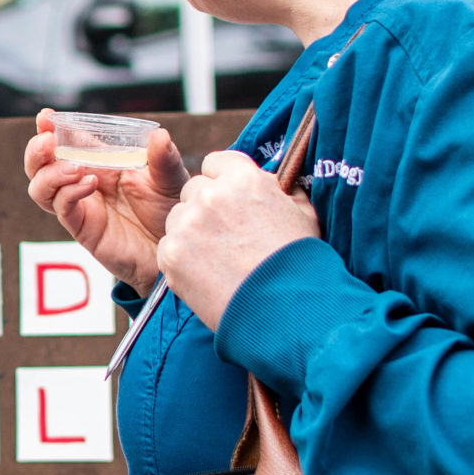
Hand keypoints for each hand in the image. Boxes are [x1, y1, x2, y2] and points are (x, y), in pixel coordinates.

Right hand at [23, 111, 186, 290]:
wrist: (173, 249)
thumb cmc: (169, 212)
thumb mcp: (171, 179)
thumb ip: (164, 158)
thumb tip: (159, 135)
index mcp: (101, 162)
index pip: (67, 141)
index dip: (50, 128)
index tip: (45, 118)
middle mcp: (84, 181)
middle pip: (41, 165)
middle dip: (36, 151)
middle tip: (47, 142)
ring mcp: (80, 205)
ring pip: (41, 188)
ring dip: (48, 174)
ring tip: (73, 168)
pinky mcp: (82, 227)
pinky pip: (61, 208)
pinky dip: (68, 193)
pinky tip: (88, 185)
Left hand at [156, 151, 319, 330]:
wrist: (286, 311)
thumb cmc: (300, 263)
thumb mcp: (303, 213)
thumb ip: (282, 189)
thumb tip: (273, 180)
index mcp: (243, 178)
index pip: (216, 162)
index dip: (223, 182)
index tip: (231, 202)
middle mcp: (210, 195)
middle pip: (193, 190)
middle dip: (205, 208)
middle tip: (227, 237)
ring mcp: (187, 225)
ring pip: (177, 218)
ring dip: (191, 233)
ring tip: (219, 260)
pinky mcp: (171, 254)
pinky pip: (169, 248)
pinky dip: (183, 261)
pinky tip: (208, 276)